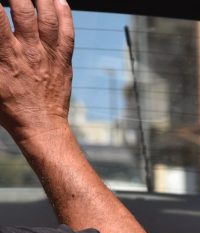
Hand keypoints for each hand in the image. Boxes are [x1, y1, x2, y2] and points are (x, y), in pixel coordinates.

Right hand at [0, 0, 73, 145]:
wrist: (41, 127)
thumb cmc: (8, 108)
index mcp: (6, 57)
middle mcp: (29, 53)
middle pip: (24, 12)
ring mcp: (50, 56)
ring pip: (48, 18)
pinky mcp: (65, 61)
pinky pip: (67, 33)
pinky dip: (65, 14)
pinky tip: (60, 0)